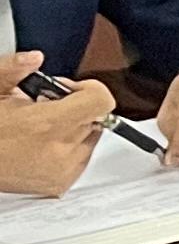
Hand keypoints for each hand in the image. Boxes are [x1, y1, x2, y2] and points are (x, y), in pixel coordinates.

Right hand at [0, 56, 111, 196]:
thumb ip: (12, 70)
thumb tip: (34, 58)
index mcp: (46, 124)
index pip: (101, 101)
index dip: (87, 90)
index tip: (71, 90)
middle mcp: (59, 150)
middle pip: (95, 117)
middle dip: (74, 108)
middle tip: (44, 108)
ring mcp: (60, 171)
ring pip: (90, 138)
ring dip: (71, 129)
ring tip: (38, 129)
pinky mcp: (58, 185)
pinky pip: (81, 159)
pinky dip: (66, 149)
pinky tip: (40, 145)